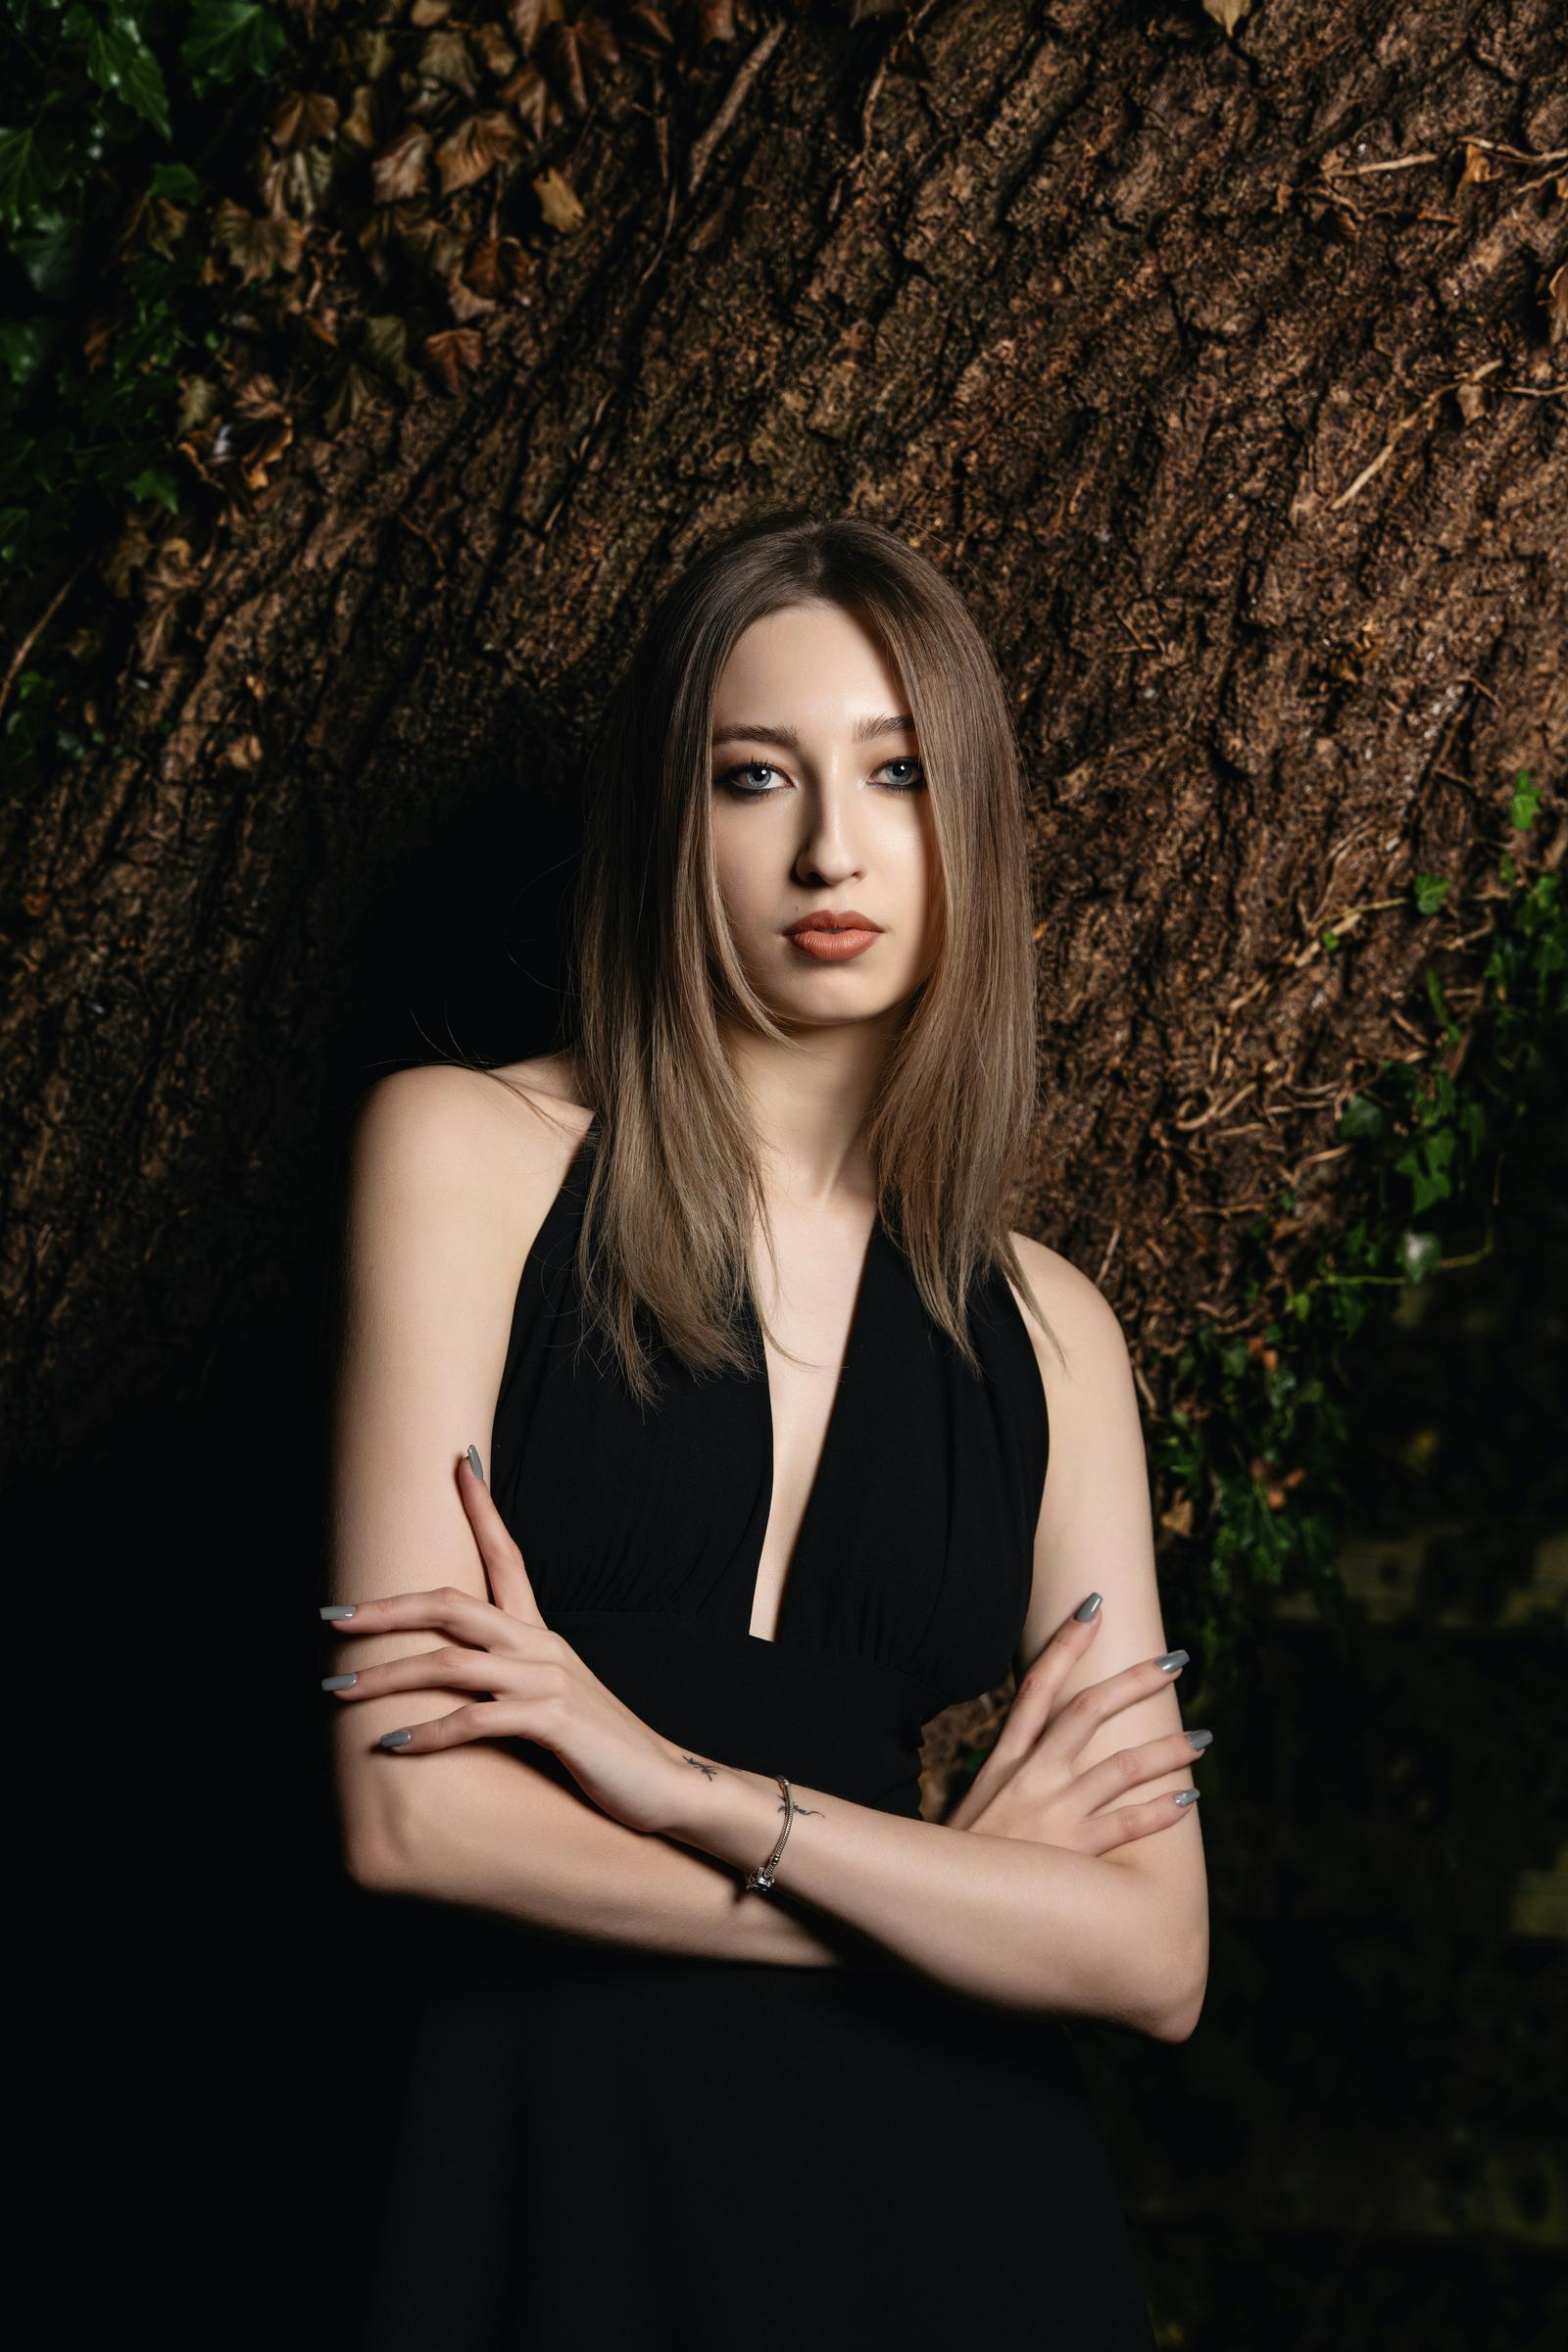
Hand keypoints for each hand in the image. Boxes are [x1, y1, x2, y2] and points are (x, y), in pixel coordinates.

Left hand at [321, 1451, 688, 1837]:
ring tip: (341, 1690)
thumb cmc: (602, 1747)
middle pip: (454, 1604)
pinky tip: (393, 1744)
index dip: (483, 1506)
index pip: (507, 1555)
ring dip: (388, 1675)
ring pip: (452, 1664)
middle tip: (334, 1618)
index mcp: (541, 1634)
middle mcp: (542, 1646)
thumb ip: (510, 1680)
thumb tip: (458, 1676)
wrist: (665, 1784)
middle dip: (387, 1609)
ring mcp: (548, 1680)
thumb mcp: (553, 1699)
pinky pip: (477, 1720)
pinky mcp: (554, 1721)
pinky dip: (429, 1732)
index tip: (460, 1461)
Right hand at [946, 1602, 1203, 1856]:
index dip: (1067, 1641)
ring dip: (1167, 1750)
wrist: (938, 1901)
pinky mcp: (1071, 1851)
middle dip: (1135, 1681)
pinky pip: (1128, 1824)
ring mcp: (1053, 1810)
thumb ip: (1007, 1781)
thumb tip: (1031, 1765)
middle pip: (1089, 1710)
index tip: (1094, 1606)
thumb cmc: (960, 1859)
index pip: (1037, 1684)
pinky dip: (1161, 1811)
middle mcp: (1032, 1774)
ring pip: (1122, 1766)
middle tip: (1175, 1662)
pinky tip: (1190, 1800)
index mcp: (1005, 1758)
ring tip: (1202, 1739)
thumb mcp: (976, 1805)